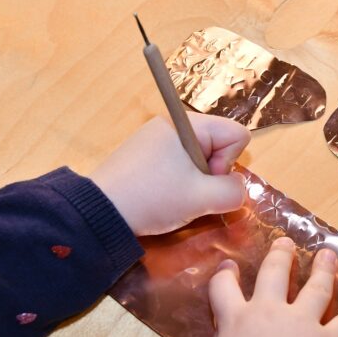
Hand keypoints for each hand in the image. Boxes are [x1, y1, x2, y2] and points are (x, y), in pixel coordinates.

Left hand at [91, 112, 250, 235]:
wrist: (100, 212)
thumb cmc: (153, 198)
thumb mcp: (201, 199)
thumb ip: (233, 192)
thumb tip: (238, 189)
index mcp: (187, 124)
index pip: (236, 134)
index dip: (230, 162)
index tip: (205, 180)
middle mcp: (174, 124)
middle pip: (219, 145)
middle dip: (213, 174)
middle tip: (191, 192)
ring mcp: (157, 139)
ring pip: (200, 158)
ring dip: (197, 182)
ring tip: (175, 198)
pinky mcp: (146, 155)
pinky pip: (180, 164)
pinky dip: (180, 182)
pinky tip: (164, 197)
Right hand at [205, 237, 337, 336]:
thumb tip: (229, 330)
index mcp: (236, 321)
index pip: (224, 289)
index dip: (226, 276)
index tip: (230, 267)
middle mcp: (269, 313)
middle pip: (274, 274)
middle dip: (280, 255)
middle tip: (286, 243)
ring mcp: (303, 324)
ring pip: (315, 288)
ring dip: (323, 269)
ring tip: (327, 256)